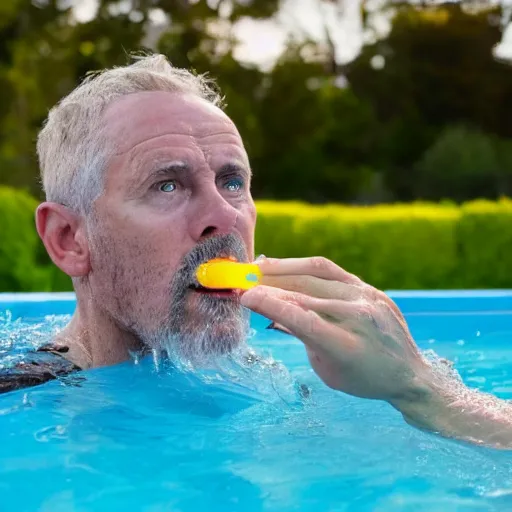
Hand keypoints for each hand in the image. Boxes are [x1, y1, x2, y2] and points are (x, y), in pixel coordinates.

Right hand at [240, 257, 430, 403]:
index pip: (303, 320)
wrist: (408, 373)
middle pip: (304, 294)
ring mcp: (367, 298)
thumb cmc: (362, 378)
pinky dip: (303, 266)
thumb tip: (273, 308)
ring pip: (315, 275)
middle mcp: (358, 318)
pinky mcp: (369, 288)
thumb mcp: (325, 369)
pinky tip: (285, 265)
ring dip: (282, 270)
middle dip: (268, 286)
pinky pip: (331, 270)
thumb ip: (302, 335)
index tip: (246, 297)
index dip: (272, 305)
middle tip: (242, 281)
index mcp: (346, 348)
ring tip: (257, 268)